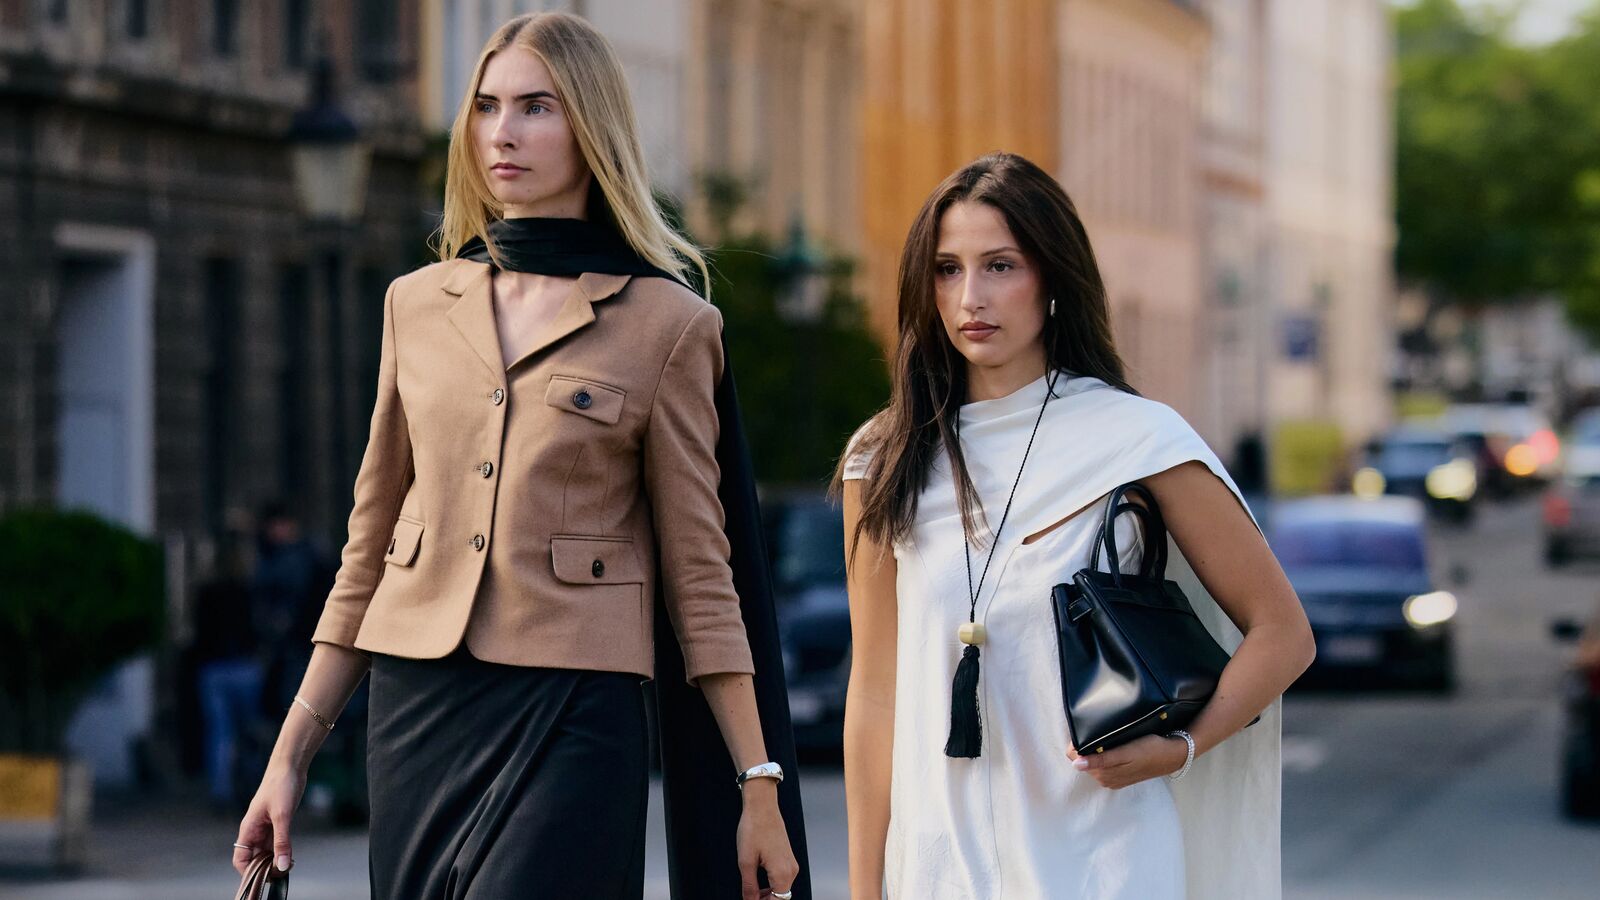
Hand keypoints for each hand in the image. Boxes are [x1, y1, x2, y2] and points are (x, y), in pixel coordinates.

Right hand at [232, 761, 305, 876]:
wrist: (290, 766)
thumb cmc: (281, 785)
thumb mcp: (282, 816)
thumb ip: (282, 842)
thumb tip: (282, 865)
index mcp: (248, 828)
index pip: (241, 858)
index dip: (249, 871)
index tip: (264, 878)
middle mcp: (254, 830)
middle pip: (254, 857)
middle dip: (265, 868)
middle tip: (282, 872)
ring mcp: (266, 826)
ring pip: (266, 851)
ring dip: (275, 860)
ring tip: (289, 865)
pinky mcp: (277, 821)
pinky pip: (276, 842)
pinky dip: (282, 850)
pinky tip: (291, 855)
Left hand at [735, 780, 798, 899]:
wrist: (762, 806)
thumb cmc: (753, 830)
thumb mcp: (746, 861)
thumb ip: (749, 886)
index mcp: (782, 873)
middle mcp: (792, 870)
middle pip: (782, 897)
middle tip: (748, 898)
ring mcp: (791, 862)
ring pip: (782, 888)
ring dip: (769, 894)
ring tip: (751, 892)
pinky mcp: (788, 857)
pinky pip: (782, 878)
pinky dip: (772, 884)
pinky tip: (758, 882)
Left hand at [1066, 733, 1187, 789]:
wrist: (1172, 756)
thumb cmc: (1150, 750)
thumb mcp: (1125, 753)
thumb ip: (1100, 759)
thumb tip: (1076, 765)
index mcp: (1103, 774)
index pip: (1075, 758)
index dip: (1078, 744)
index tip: (1087, 732)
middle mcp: (1105, 779)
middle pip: (1082, 759)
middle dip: (1086, 747)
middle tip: (1100, 733)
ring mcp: (1112, 779)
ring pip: (1092, 761)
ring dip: (1095, 750)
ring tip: (1107, 739)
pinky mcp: (1119, 776)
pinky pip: (1103, 764)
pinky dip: (1103, 755)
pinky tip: (1113, 747)